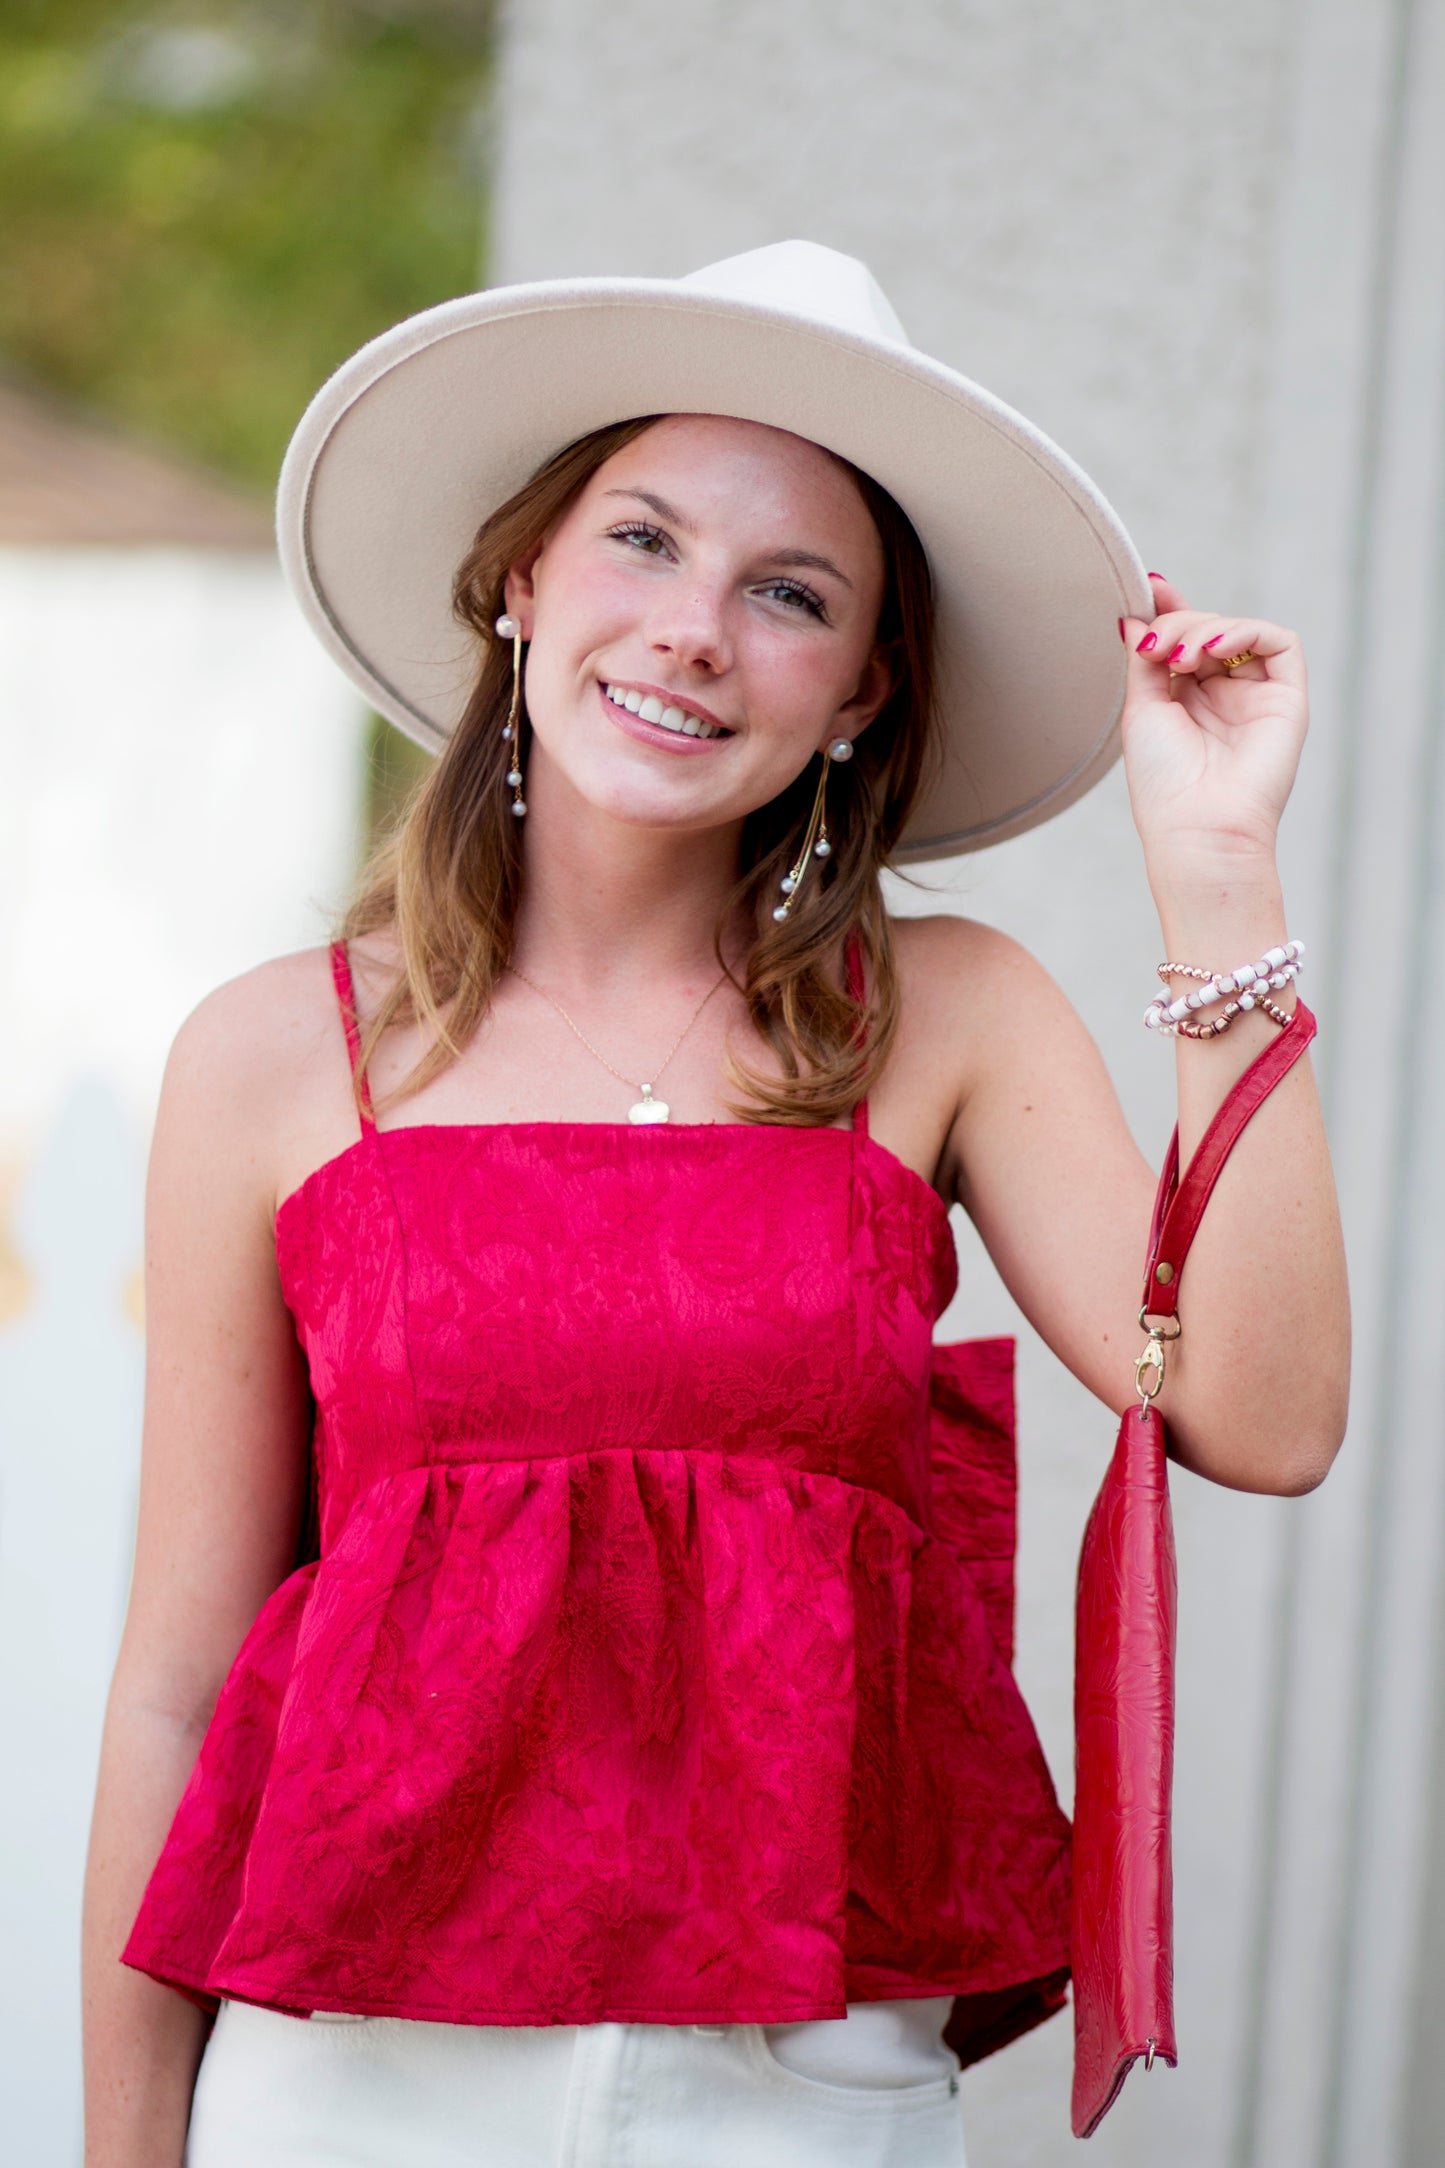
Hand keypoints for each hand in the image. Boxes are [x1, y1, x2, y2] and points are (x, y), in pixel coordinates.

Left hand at [1119, 573, 1308, 882]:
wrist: (1198, 828)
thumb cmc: (1164, 783)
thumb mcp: (1142, 709)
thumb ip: (1143, 659)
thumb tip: (1134, 616)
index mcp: (1188, 701)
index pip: (1185, 640)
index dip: (1170, 611)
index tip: (1148, 590)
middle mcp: (1224, 697)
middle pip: (1207, 630)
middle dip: (1177, 626)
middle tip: (1154, 649)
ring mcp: (1257, 697)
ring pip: (1239, 630)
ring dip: (1203, 629)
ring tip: (1175, 657)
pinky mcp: (1288, 699)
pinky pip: (1279, 643)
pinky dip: (1245, 631)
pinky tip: (1214, 649)